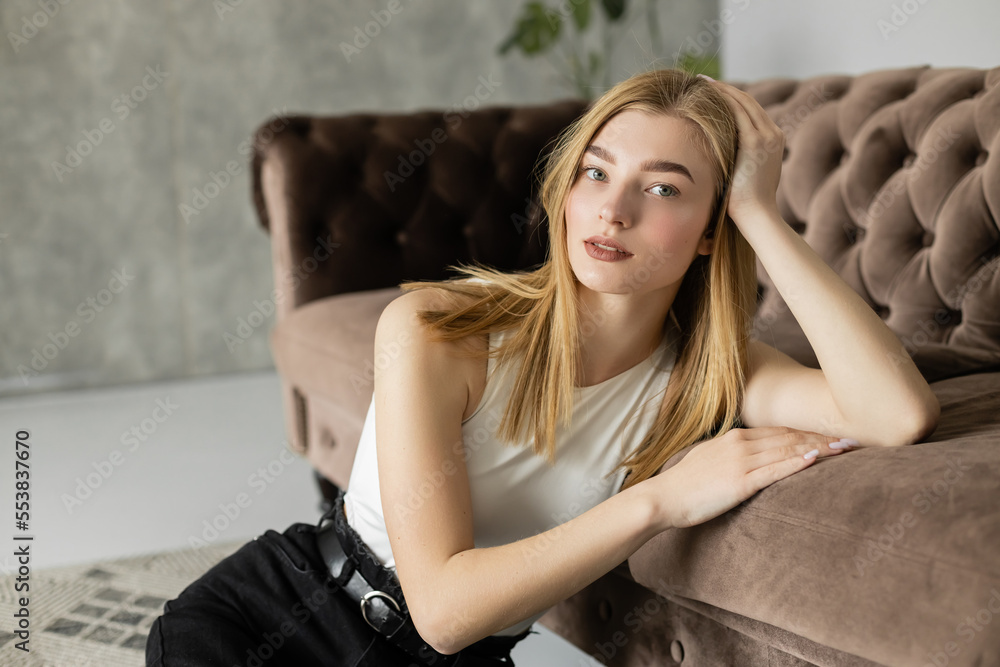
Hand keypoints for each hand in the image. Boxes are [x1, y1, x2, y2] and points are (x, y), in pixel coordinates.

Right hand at [646, 426, 854, 528]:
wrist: (664, 497)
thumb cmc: (684, 484)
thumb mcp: (708, 459)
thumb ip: (730, 454)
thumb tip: (748, 455)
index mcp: (734, 438)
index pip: (779, 431)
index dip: (808, 432)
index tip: (831, 434)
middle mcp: (740, 444)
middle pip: (790, 437)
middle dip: (822, 438)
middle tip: (851, 439)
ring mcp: (741, 462)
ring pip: (787, 451)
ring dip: (818, 449)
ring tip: (843, 449)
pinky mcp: (740, 482)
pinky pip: (774, 470)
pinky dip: (796, 463)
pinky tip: (814, 460)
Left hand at [705, 80, 784, 227]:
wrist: (757, 215)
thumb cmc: (745, 204)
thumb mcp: (745, 176)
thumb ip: (739, 160)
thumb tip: (720, 158)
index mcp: (773, 141)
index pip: (751, 112)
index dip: (732, 99)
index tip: (713, 92)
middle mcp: (773, 134)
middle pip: (748, 102)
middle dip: (725, 89)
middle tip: (703, 81)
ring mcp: (766, 136)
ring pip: (743, 102)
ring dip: (722, 89)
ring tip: (702, 82)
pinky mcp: (755, 141)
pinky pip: (738, 111)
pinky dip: (722, 99)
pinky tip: (706, 92)